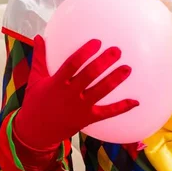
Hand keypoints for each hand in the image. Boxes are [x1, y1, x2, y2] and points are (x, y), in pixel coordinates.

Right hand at [14, 35, 137, 149]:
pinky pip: (107, 113)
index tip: (97, 42)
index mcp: (57, 83)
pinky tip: (136, 101)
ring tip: (127, 68)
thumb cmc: (36, 102)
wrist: (35, 133)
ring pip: (100, 92)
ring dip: (115, 80)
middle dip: (104, 62)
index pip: (72, 65)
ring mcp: (80, 108)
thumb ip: (39, 58)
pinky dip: (122, 108)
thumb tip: (38, 37)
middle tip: (117, 50)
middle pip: (89, 76)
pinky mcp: (87, 119)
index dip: (85, 53)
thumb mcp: (35, 80)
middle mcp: (70, 95)